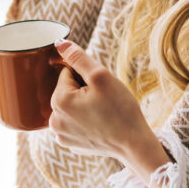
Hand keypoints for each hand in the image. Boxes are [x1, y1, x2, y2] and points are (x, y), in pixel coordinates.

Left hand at [49, 39, 171, 181]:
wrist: (135, 145)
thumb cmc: (120, 110)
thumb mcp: (101, 76)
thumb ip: (78, 58)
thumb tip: (59, 43)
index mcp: (59, 101)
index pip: (67, 73)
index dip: (86, 76)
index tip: (100, 88)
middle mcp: (54, 120)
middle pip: (67, 90)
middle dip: (83, 90)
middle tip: (103, 101)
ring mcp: (61, 134)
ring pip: (70, 106)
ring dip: (83, 105)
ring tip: (102, 113)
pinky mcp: (70, 144)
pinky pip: (73, 122)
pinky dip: (84, 120)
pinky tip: (99, 125)